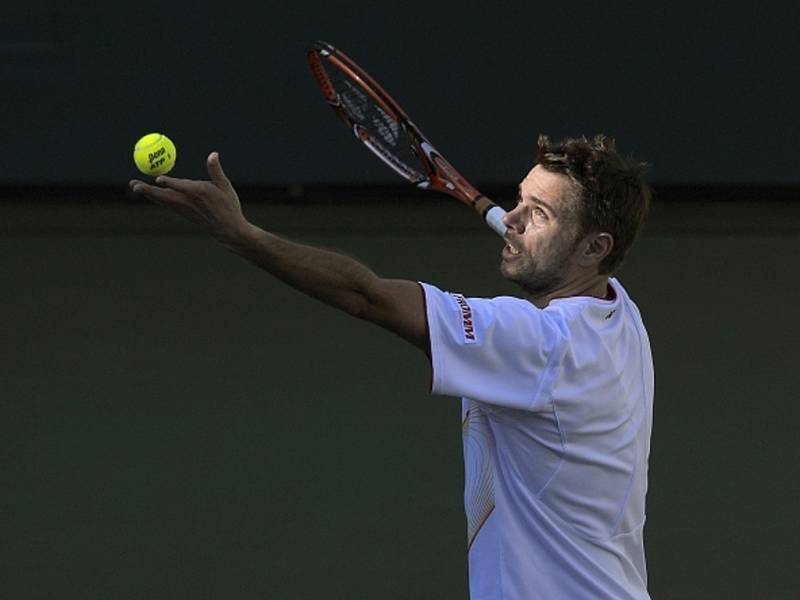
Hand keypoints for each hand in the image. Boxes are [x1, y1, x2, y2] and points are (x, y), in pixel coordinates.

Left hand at [129, 152, 251, 242]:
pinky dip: (157, 198)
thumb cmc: (229, 206)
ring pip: (162, 200)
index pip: (181, 186)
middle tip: (134, 185)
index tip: (159, 179)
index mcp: (198, 192)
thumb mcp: (225, 186)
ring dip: (148, 193)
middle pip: (164, 195)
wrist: (227, 229)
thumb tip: (213, 154)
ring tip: (135, 186)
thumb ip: (215, 170)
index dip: (169, 182)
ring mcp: (183, 208)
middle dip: (148, 190)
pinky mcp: (182, 213)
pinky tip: (150, 193)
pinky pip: (166, 203)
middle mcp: (188, 201)